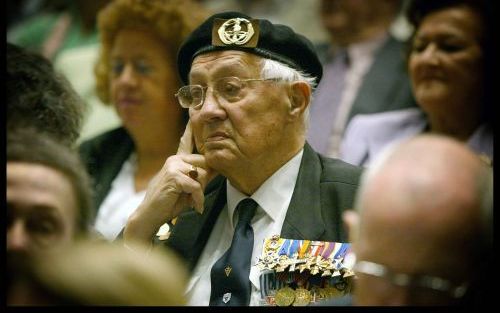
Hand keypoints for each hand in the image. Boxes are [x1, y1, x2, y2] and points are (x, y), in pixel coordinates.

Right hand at [124, 120, 216, 244]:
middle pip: (205, 163)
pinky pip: (196, 185)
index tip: (193, 110)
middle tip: (195, 196)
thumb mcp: (188, 188)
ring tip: (192, 201)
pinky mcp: (174, 176)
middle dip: (204, 181)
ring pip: (202, 174)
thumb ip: (200, 176)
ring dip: (200, 191)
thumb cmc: (169, 203)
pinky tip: (195, 206)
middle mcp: (175, 159)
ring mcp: (173, 166)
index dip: (191, 128)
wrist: (150, 216)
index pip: (186, 141)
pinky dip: (198, 198)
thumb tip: (216, 168)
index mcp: (177, 160)